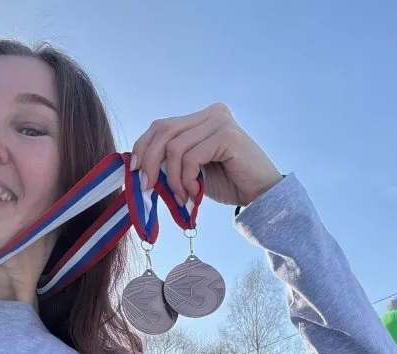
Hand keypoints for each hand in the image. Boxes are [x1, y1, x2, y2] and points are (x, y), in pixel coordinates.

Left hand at [131, 103, 281, 207]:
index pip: (160, 125)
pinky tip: (194, 193)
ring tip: (182, 196)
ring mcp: (220, 121)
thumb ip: (170, 161)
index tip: (134, 170)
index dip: (142, 147)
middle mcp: (211, 113)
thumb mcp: (191, 170)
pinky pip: (190, 158)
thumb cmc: (228, 184)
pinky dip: (185, 180)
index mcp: (201, 118)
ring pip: (175, 147)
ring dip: (172, 178)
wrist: (262, 196)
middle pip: (163, 131)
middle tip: (148, 187)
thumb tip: (137, 165)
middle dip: (149, 161)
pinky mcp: (226, 135)